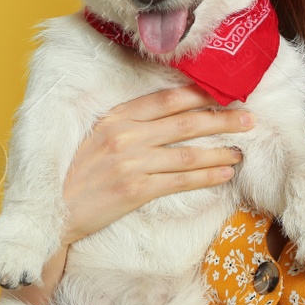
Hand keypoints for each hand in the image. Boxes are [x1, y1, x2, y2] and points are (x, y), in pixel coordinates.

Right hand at [61, 84, 251, 245]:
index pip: (165, 99)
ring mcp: (130, 163)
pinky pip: (180, 181)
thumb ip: (129, 124)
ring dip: (219, 152)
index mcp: (115, 117)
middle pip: (184, 122)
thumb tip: (170, 115)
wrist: (56, 210)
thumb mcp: (97, 136)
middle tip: (248, 119)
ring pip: (188, 153)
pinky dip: (206, 177)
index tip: (224, 93)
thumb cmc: (77, 174)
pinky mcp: (135, 191)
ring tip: (240, 151)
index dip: (199, 94)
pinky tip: (224, 174)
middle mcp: (124, 136)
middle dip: (221, 119)